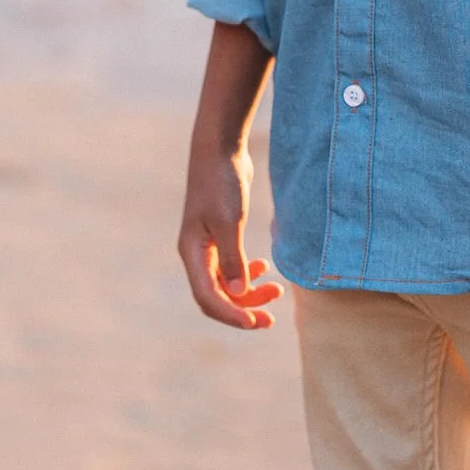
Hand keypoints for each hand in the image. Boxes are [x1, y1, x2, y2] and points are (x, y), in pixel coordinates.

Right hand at [178, 140, 281, 329]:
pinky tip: (265, 267)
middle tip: (271, 319)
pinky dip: (248, 273)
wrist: (220, 147)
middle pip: (218, 296)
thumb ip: (232, 259)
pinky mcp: (222, 233)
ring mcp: (208, 244)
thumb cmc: (221, 182)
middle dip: (243, 309)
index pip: (208, 298)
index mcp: (192, 253)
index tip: (257, 321)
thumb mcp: (228, 222)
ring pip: (227, 283)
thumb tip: (239, 293)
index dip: (232, 315)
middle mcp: (197, 254)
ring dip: (250, 292)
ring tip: (277, 291)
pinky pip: (232, 266)